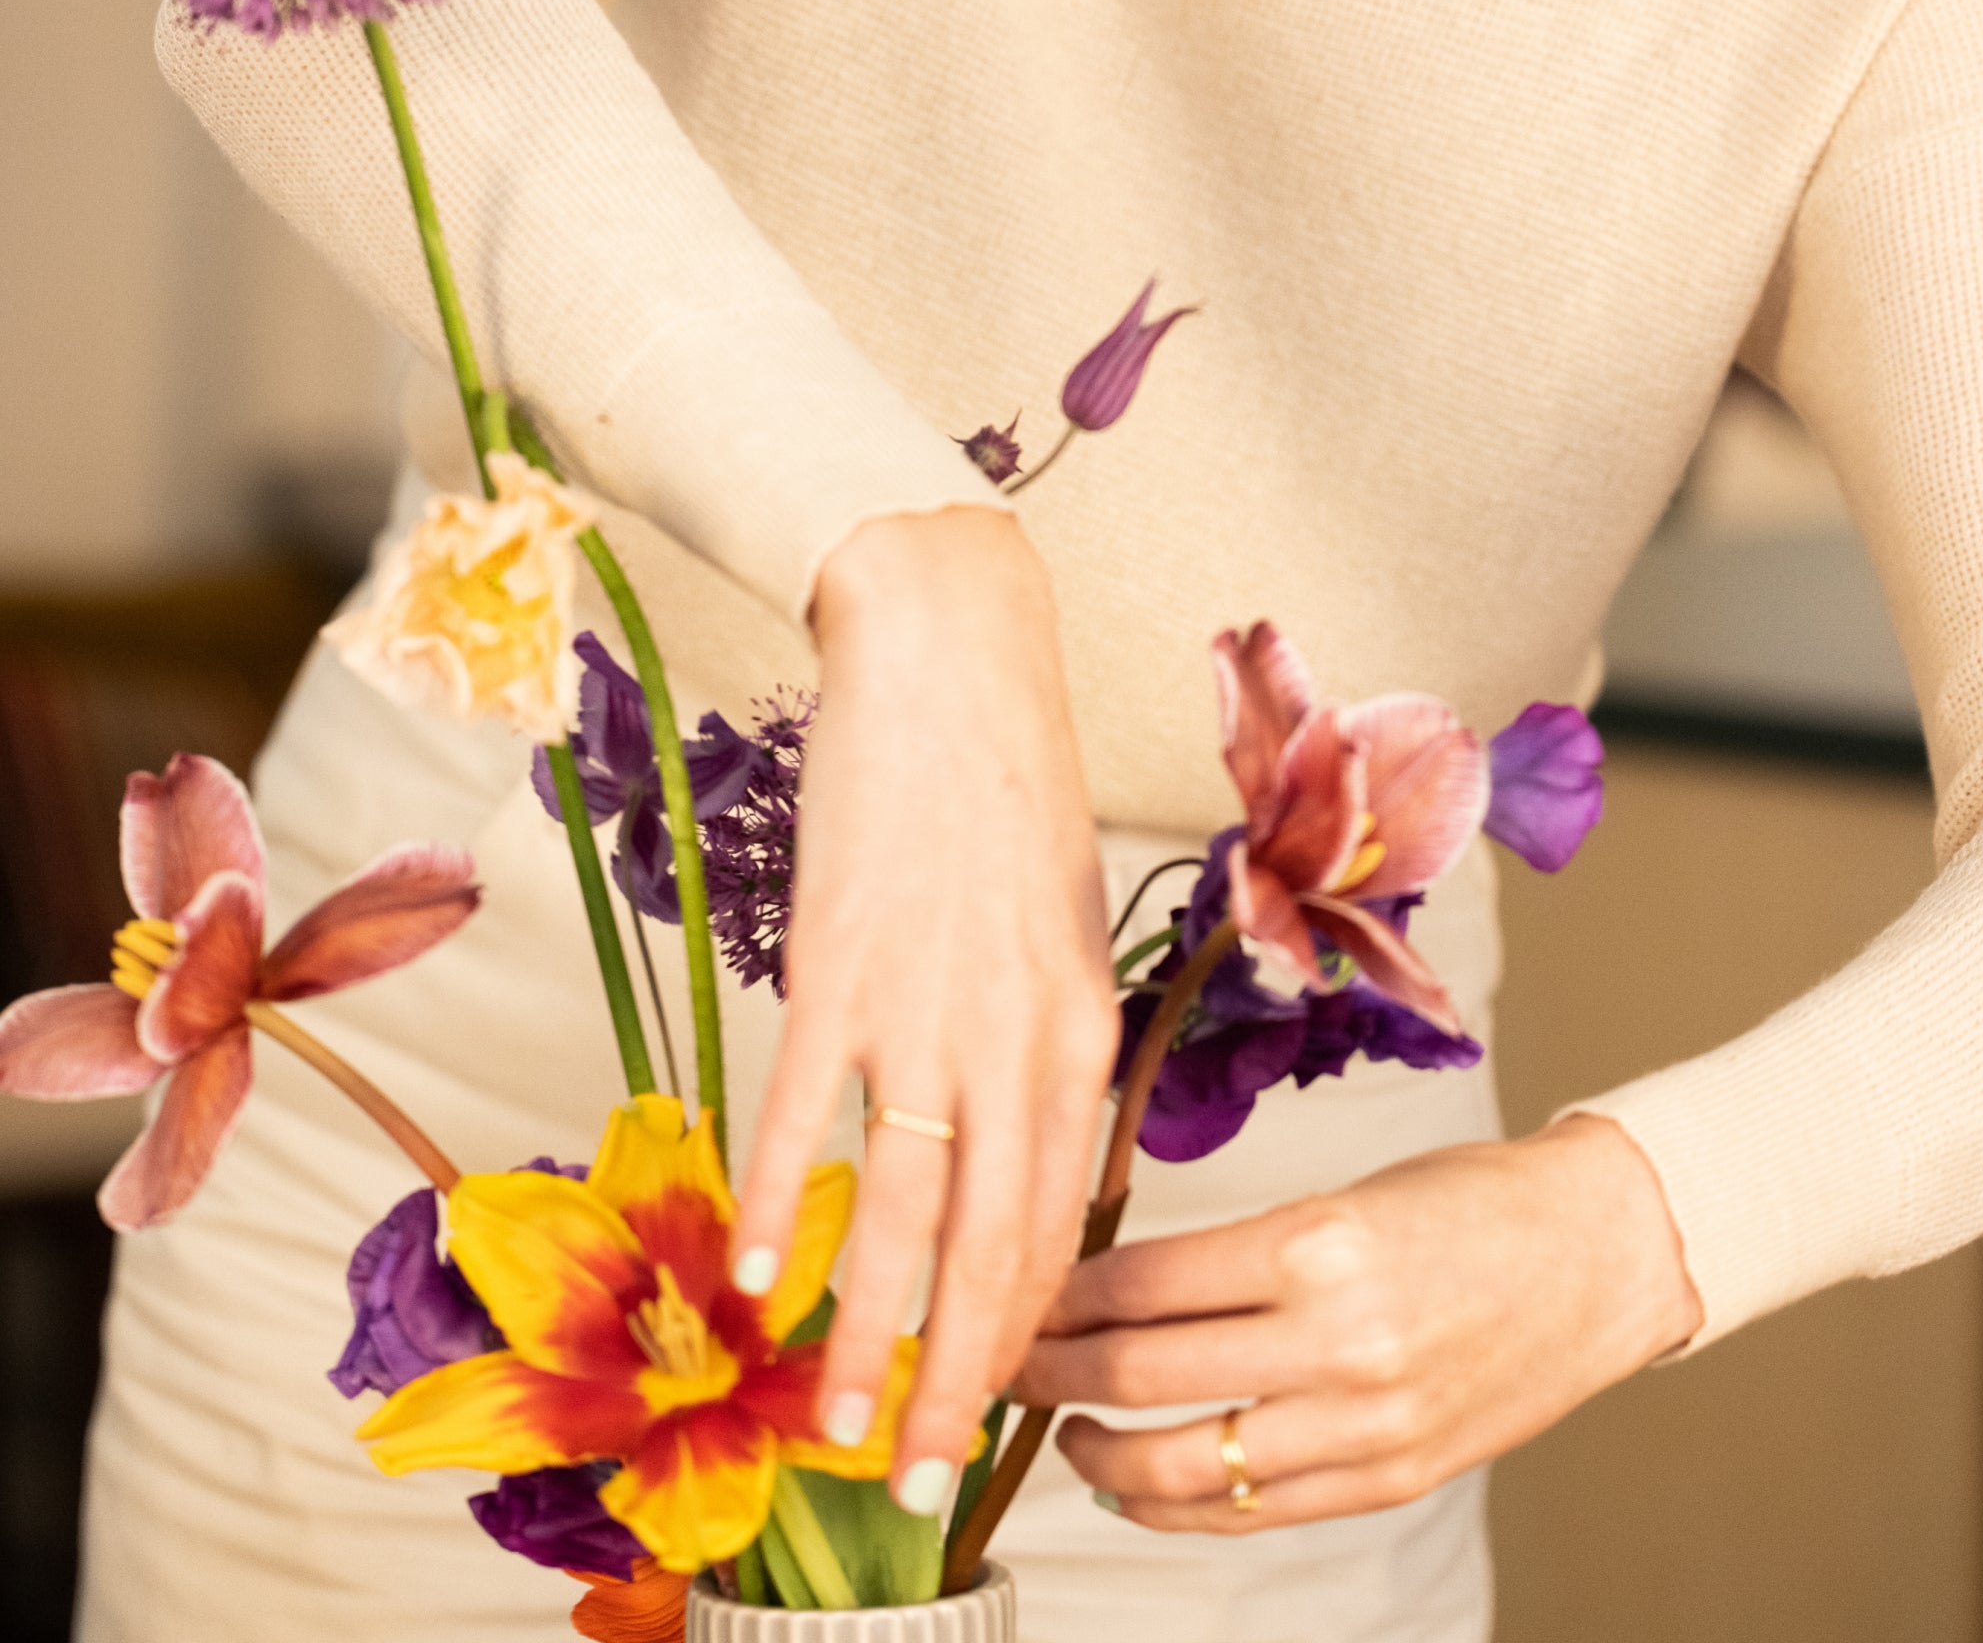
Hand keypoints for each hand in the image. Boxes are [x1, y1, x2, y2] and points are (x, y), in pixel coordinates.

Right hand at [732, 507, 1114, 1513]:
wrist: (952, 659)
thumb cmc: (1006, 796)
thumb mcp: (1058, 936)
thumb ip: (1041, 1053)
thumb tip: (1016, 1162)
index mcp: (1080, 1032)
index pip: (1059, 1224)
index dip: (1024, 1334)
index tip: (996, 1420)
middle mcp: (1017, 1036)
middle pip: (991, 1246)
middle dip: (959, 1377)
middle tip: (924, 1482)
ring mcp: (925, 1006)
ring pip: (897, 1208)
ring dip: (862, 1329)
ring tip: (836, 1423)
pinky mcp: (839, 967)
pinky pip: (801, 1112)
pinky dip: (768, 1200)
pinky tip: (744, 1276)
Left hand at [1013, 1114, 1701, 1529]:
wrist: (1605, 1255)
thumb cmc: (1480, 1204)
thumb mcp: (1352, 1195)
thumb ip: (1240, 1253)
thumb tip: (1109, 1295)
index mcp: (1323, 1241)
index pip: (1139, 1283)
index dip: (1056, 1295)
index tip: (1016, 1294)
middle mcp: (1337, 1338)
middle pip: (1136, 1371)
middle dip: (1047, 1371)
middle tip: (1003, 1361)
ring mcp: (1362, 1422)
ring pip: (1175, 1463)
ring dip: (1095, 1453)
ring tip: (1067, 1433)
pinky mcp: (1386, 1478)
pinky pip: (1242, 1512)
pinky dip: (1170, 1505)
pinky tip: (1138, 1482)